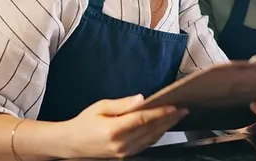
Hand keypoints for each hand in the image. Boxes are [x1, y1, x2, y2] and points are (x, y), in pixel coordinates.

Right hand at [64, 94, 187, 157]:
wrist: (71, 144)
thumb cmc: (84, 122)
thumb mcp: (100, 107)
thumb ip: (122, 104)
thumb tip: (140, 99)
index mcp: (114, 130)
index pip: (143, 120)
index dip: (160, 113)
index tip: (174, 106)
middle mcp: (121, 144)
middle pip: (151, 130)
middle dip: (169, 119)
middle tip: (183, 109)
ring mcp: (124, 153)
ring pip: (151, 139)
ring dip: (166, 127)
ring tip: (177, 116)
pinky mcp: (125, 156)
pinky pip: (146, 144)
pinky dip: (157, 135)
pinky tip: (163, 126)